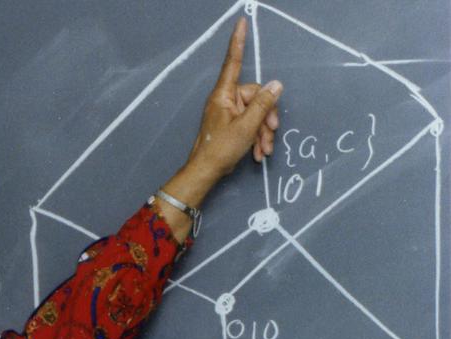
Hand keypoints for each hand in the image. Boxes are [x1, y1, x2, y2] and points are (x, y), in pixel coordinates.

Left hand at [186, 17, 282, 180]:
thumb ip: (263, 105)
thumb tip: (276, 85)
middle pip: (255, 96)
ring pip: (255, 113)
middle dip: (266, 117)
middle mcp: (225, 100)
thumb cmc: (221, 148)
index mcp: (224, 95)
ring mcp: (227, 112)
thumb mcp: (247, 126)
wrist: (206, 172)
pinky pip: (249, 124)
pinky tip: (259, 153)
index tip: (241, 22)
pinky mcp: (230, 124)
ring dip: (263, 132)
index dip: (238, 42)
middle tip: (270, 135)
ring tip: (264, 150)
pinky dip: (256, 138)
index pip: (233, 62)